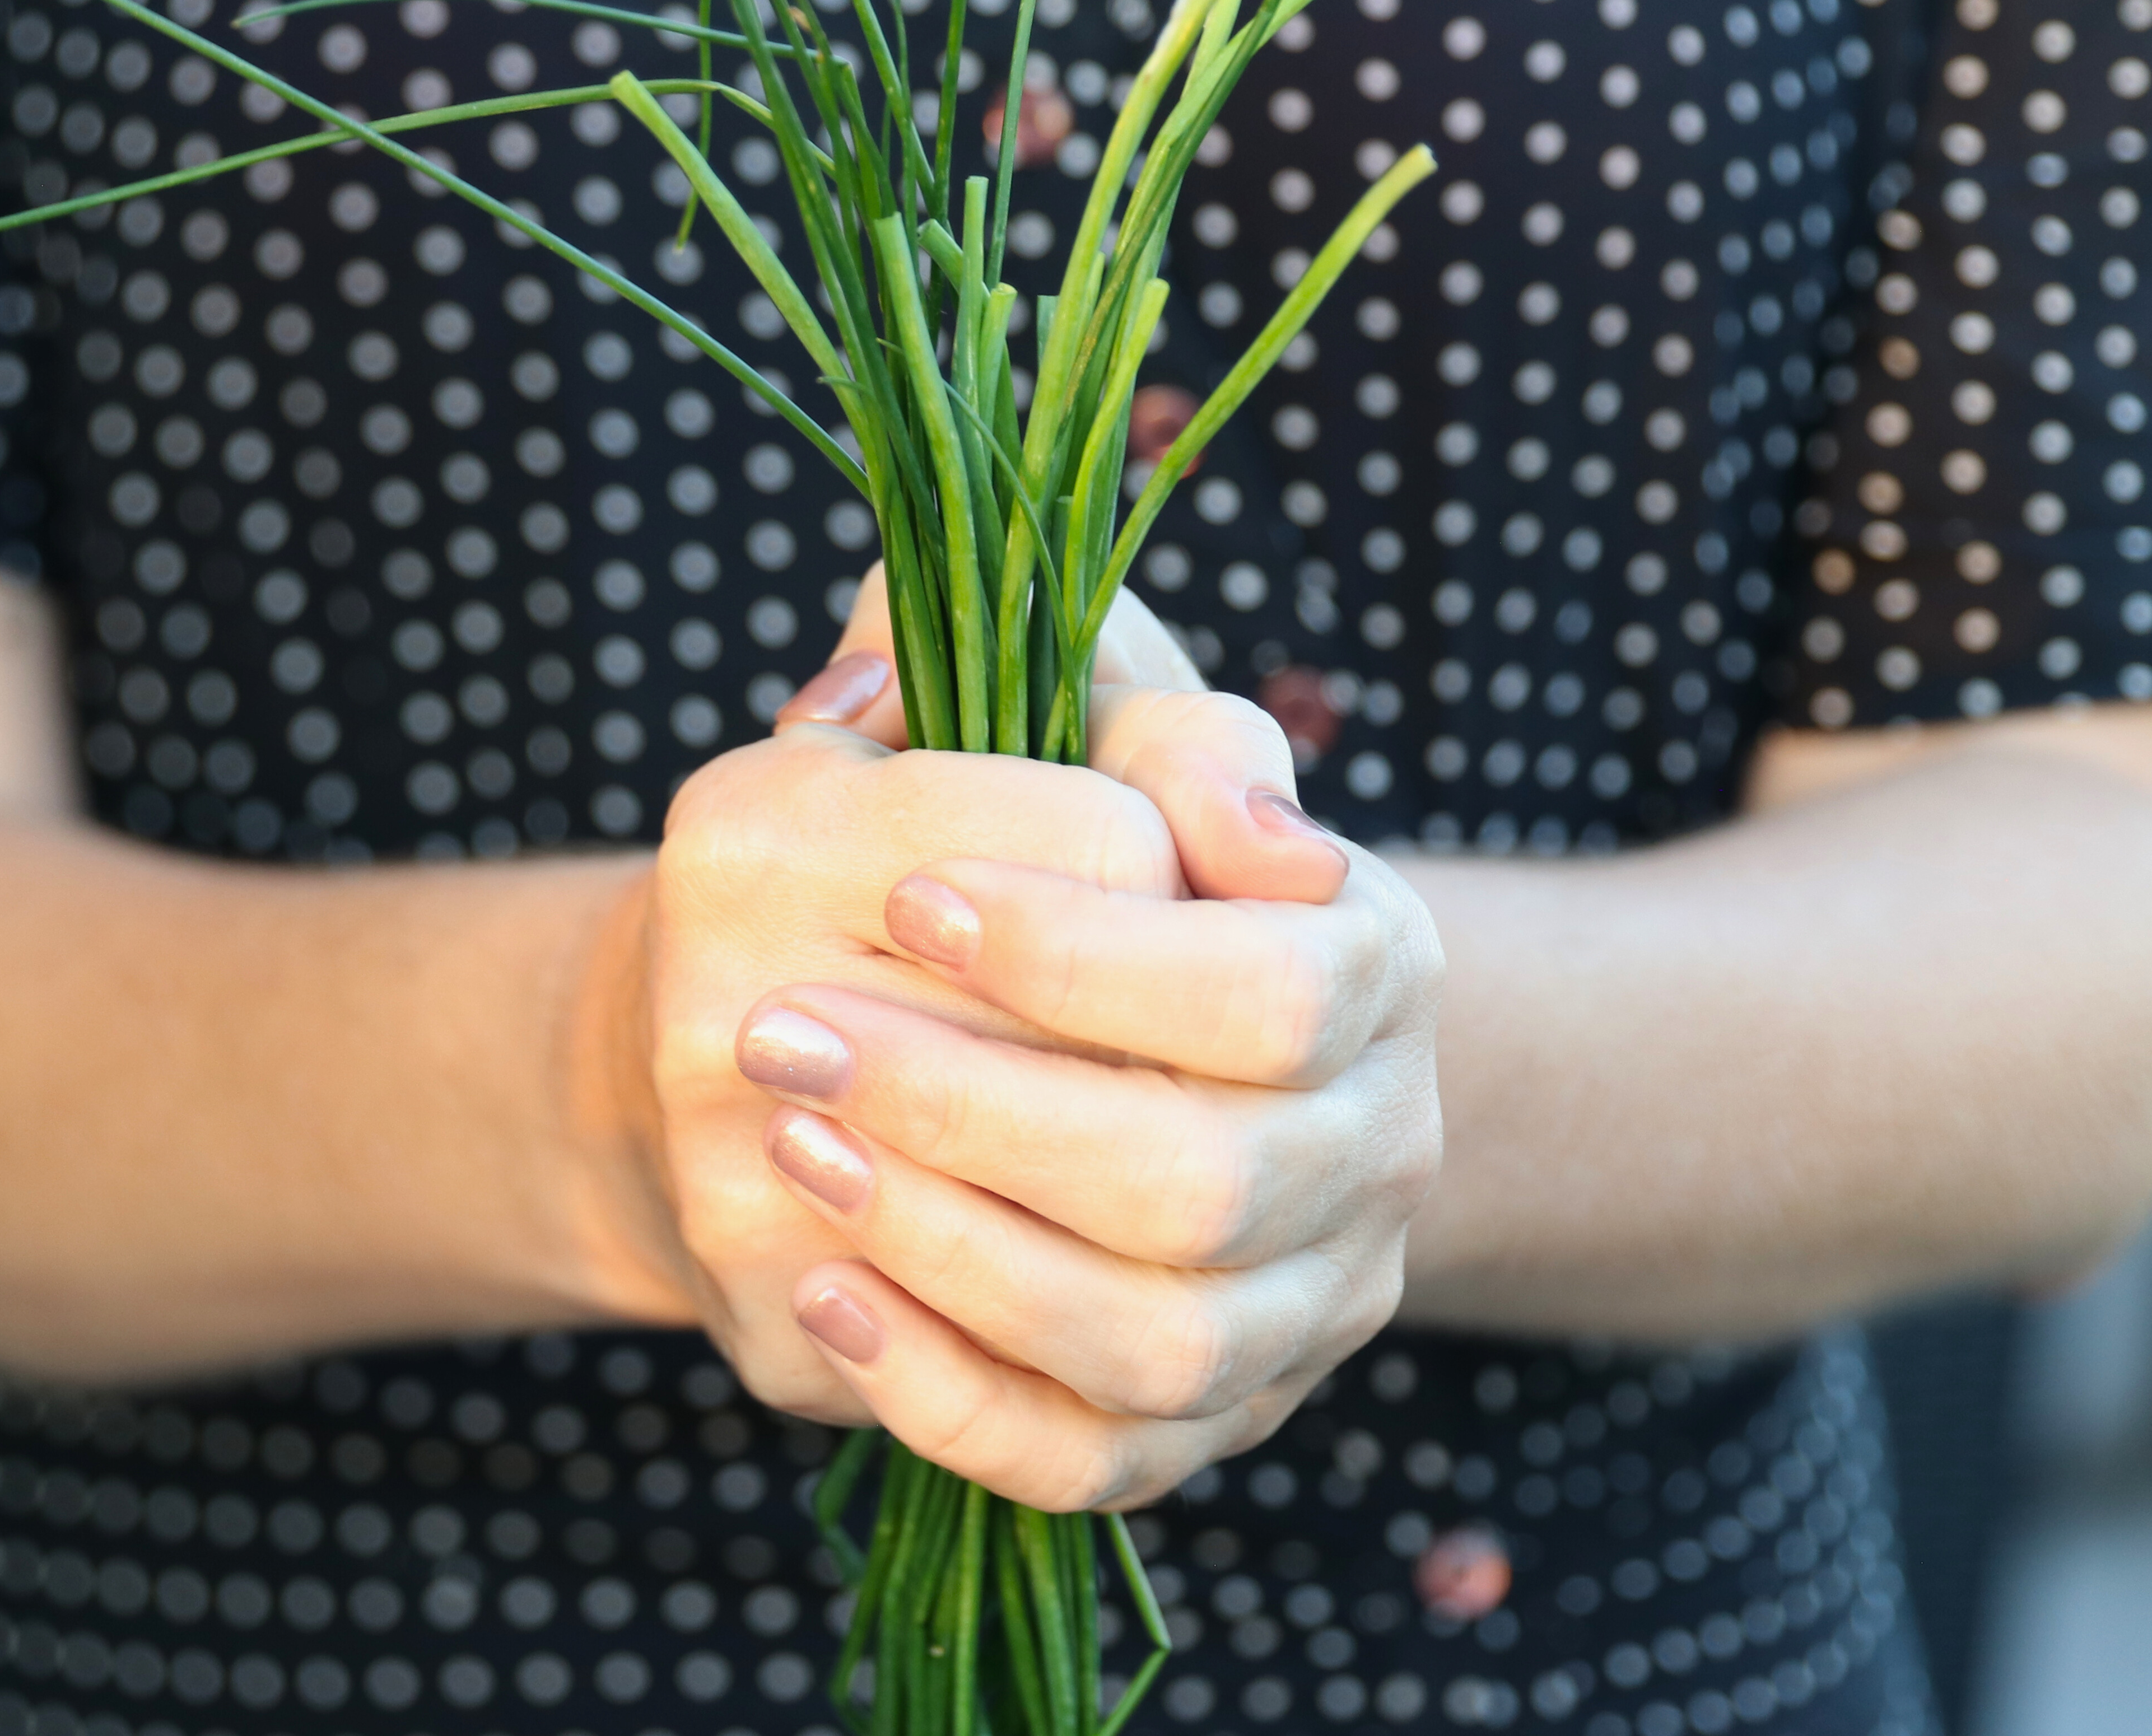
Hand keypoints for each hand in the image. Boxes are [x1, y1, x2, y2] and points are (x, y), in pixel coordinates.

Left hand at [633, 568, 1445, 1510]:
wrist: (1069, 1031)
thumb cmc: (1060, 848)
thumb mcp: (1098, 722)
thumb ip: (1113, 690)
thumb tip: (1174, 785)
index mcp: (1372, 961)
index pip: (1270, 984)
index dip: (1085, 954)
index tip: (908, 896)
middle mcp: (1371, 1147)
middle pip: (1203, 1179)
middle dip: (976, 1105)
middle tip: (779, 1034)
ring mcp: (1296, 1308)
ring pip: (1154, 1340)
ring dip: (954, 1248)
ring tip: (790, 1146)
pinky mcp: (1198, 1429)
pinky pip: (1085, 1461)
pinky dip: (946, 1392)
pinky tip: (823, 1291)